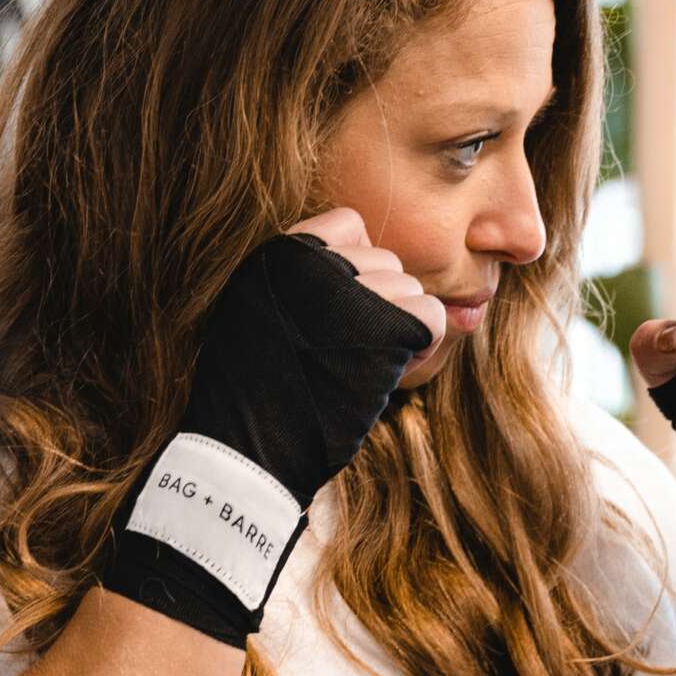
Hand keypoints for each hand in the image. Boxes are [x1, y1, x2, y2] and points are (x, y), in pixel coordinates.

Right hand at [97, 216, 437, 647]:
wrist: (245, 451)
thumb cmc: (247, 393)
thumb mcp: (250, 313)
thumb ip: (295, 282)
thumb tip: (353, 261)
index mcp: (277, 252)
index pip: (347, 224)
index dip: (352, 268)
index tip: (336, 312)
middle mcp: (315, 261)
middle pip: (384, 259)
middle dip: (378, 303)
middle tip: (351, 351)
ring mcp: (351, 292)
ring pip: (410, 287)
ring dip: (398, 328)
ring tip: (364, 366)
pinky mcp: (382, 328)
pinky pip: (430, 315)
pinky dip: (421, 345)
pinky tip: (390, 371)